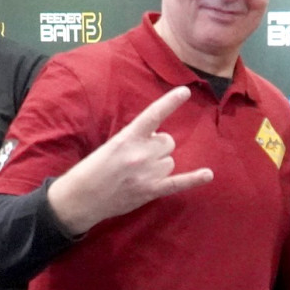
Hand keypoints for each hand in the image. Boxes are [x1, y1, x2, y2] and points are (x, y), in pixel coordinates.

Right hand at [46, 87, 212, 234]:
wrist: (81, 198)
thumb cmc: (93, 169)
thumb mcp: (111, 144)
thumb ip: (135, 138)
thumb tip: (157, 139)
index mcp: (128, 137)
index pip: (153, 115)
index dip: (171, 102)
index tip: (185, 91)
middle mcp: (141, 153)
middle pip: (168, 142)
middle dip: (158, 147)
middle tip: (139, 157)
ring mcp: (147, 173)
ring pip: (170, 161)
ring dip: (161, 164)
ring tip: (140, 173)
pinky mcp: (150, 191)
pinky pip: (179, 183)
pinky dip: (195, 179)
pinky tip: (208, 174)